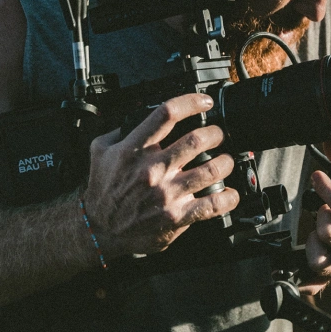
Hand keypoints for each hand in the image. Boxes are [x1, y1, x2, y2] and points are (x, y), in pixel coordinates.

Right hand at [84, 93, 237, 254]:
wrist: (99, 229)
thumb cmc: (103, 190)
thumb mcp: (100, 151)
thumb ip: (119, 129)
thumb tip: (140, 113)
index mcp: (134, 149)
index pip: (167, 114)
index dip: (191, 102)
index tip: (204, 102)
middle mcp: (152, 170)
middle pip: (196, 140)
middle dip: (215, 133)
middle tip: (217, 135)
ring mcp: (165, 194)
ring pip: (210, 170)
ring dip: (225, 162)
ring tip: (226, 160)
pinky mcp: (175, 217)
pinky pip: (211, 205)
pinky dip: (227, 199)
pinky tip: (230, 194)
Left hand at [303, 139, 330, 292]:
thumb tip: (329, 137)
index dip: (326, 189)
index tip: (317, 175)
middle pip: (328, 233)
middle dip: (322, 215)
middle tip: (327, 209)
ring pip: (319, 259)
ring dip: (314, 240)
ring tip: (323, 228)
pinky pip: (317, 284)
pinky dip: (305, 281)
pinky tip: (296, 273)